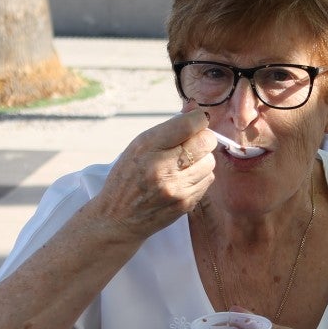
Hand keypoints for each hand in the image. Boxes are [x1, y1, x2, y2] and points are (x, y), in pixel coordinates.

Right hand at [91, 110, 216, 241]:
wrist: (117, 218)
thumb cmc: (127, 178)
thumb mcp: (138, 146)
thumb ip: (169, 128)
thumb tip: (196, 110)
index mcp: (148, 147)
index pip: (190, 124)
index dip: (198, 119)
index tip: (196, 122)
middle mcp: (163, 167)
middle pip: (207, 142)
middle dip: (203, 139)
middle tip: (191, 144)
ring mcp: (176, 188)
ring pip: (210, 162)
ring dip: (201, 160)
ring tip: (183, 165)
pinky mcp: (186, 203)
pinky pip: (208, 180)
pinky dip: (200, 177)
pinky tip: (182, 180)